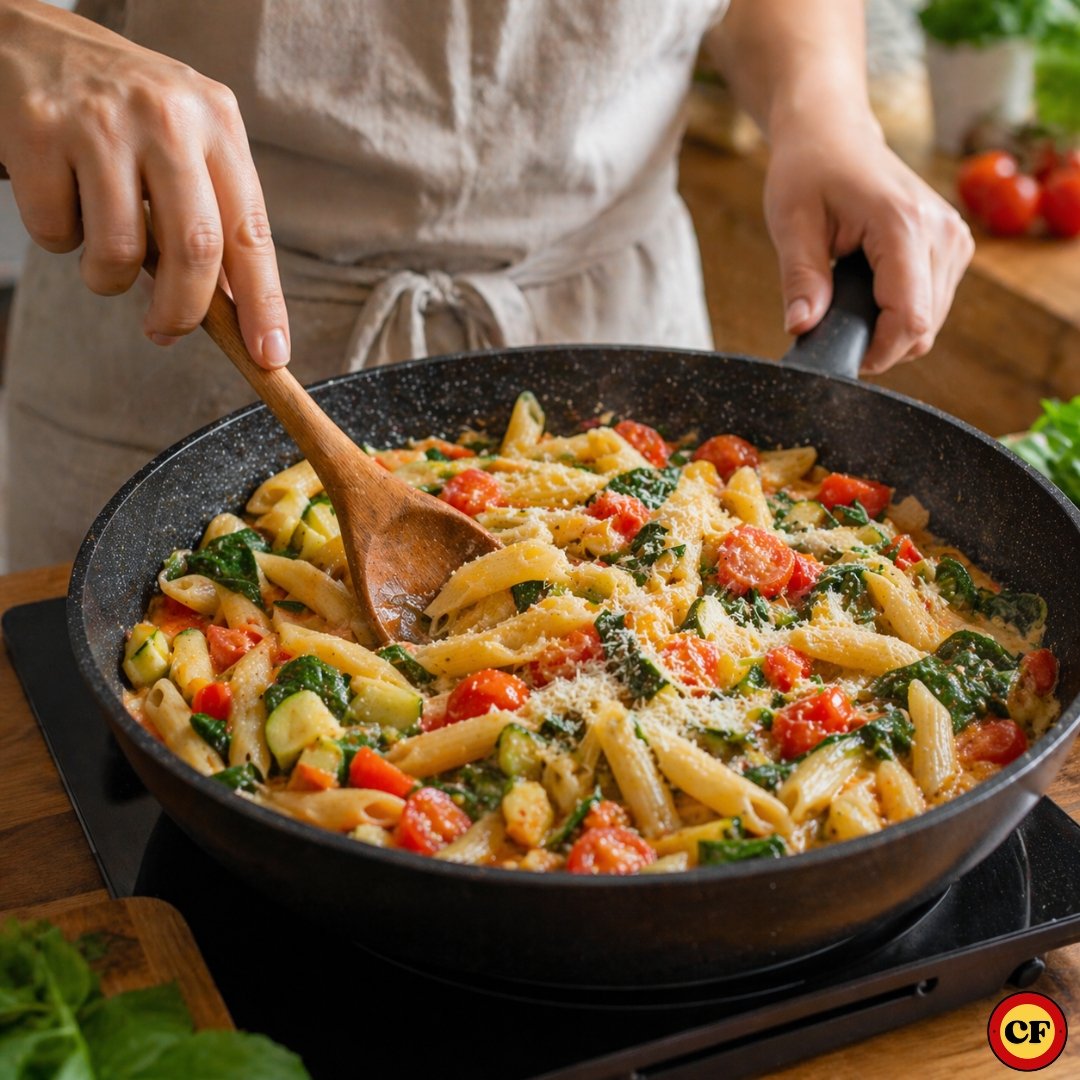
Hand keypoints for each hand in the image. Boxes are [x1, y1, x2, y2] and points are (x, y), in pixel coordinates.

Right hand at [0, 0, 288, 366]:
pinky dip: (58, 238)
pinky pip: (57, 233)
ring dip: (108, 278)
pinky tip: (58, 199)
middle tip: (166, 332)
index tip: (269, 355)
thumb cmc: (119, 113)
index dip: (263, 303)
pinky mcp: (38, 129)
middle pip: (195, 250)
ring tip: (99, 248)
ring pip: (120, 252)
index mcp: (217, 122)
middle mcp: (168, 115)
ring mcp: (101, 120)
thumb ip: (209, 215)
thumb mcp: (182, 142)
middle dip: (184, 311)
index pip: (251, 232)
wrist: (22, 37)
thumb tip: (231, 311)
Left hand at [764, 118, 973, 373]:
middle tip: (833, 326)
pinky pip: (932, 303)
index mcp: (903, 224)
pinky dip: (901, 312)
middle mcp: (942, 232)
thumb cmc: (809, 171)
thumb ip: (800, 280)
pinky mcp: (953, 245)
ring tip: (847, 302)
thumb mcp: (791, 224)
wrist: (834, 133)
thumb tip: (801, 329)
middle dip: (879, 343)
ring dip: (889, 329)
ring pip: (931, 321)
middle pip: (923, 327)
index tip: (842, 357)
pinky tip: (869, 292)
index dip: (878, 352)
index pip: (909, 318)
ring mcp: (954, 238)